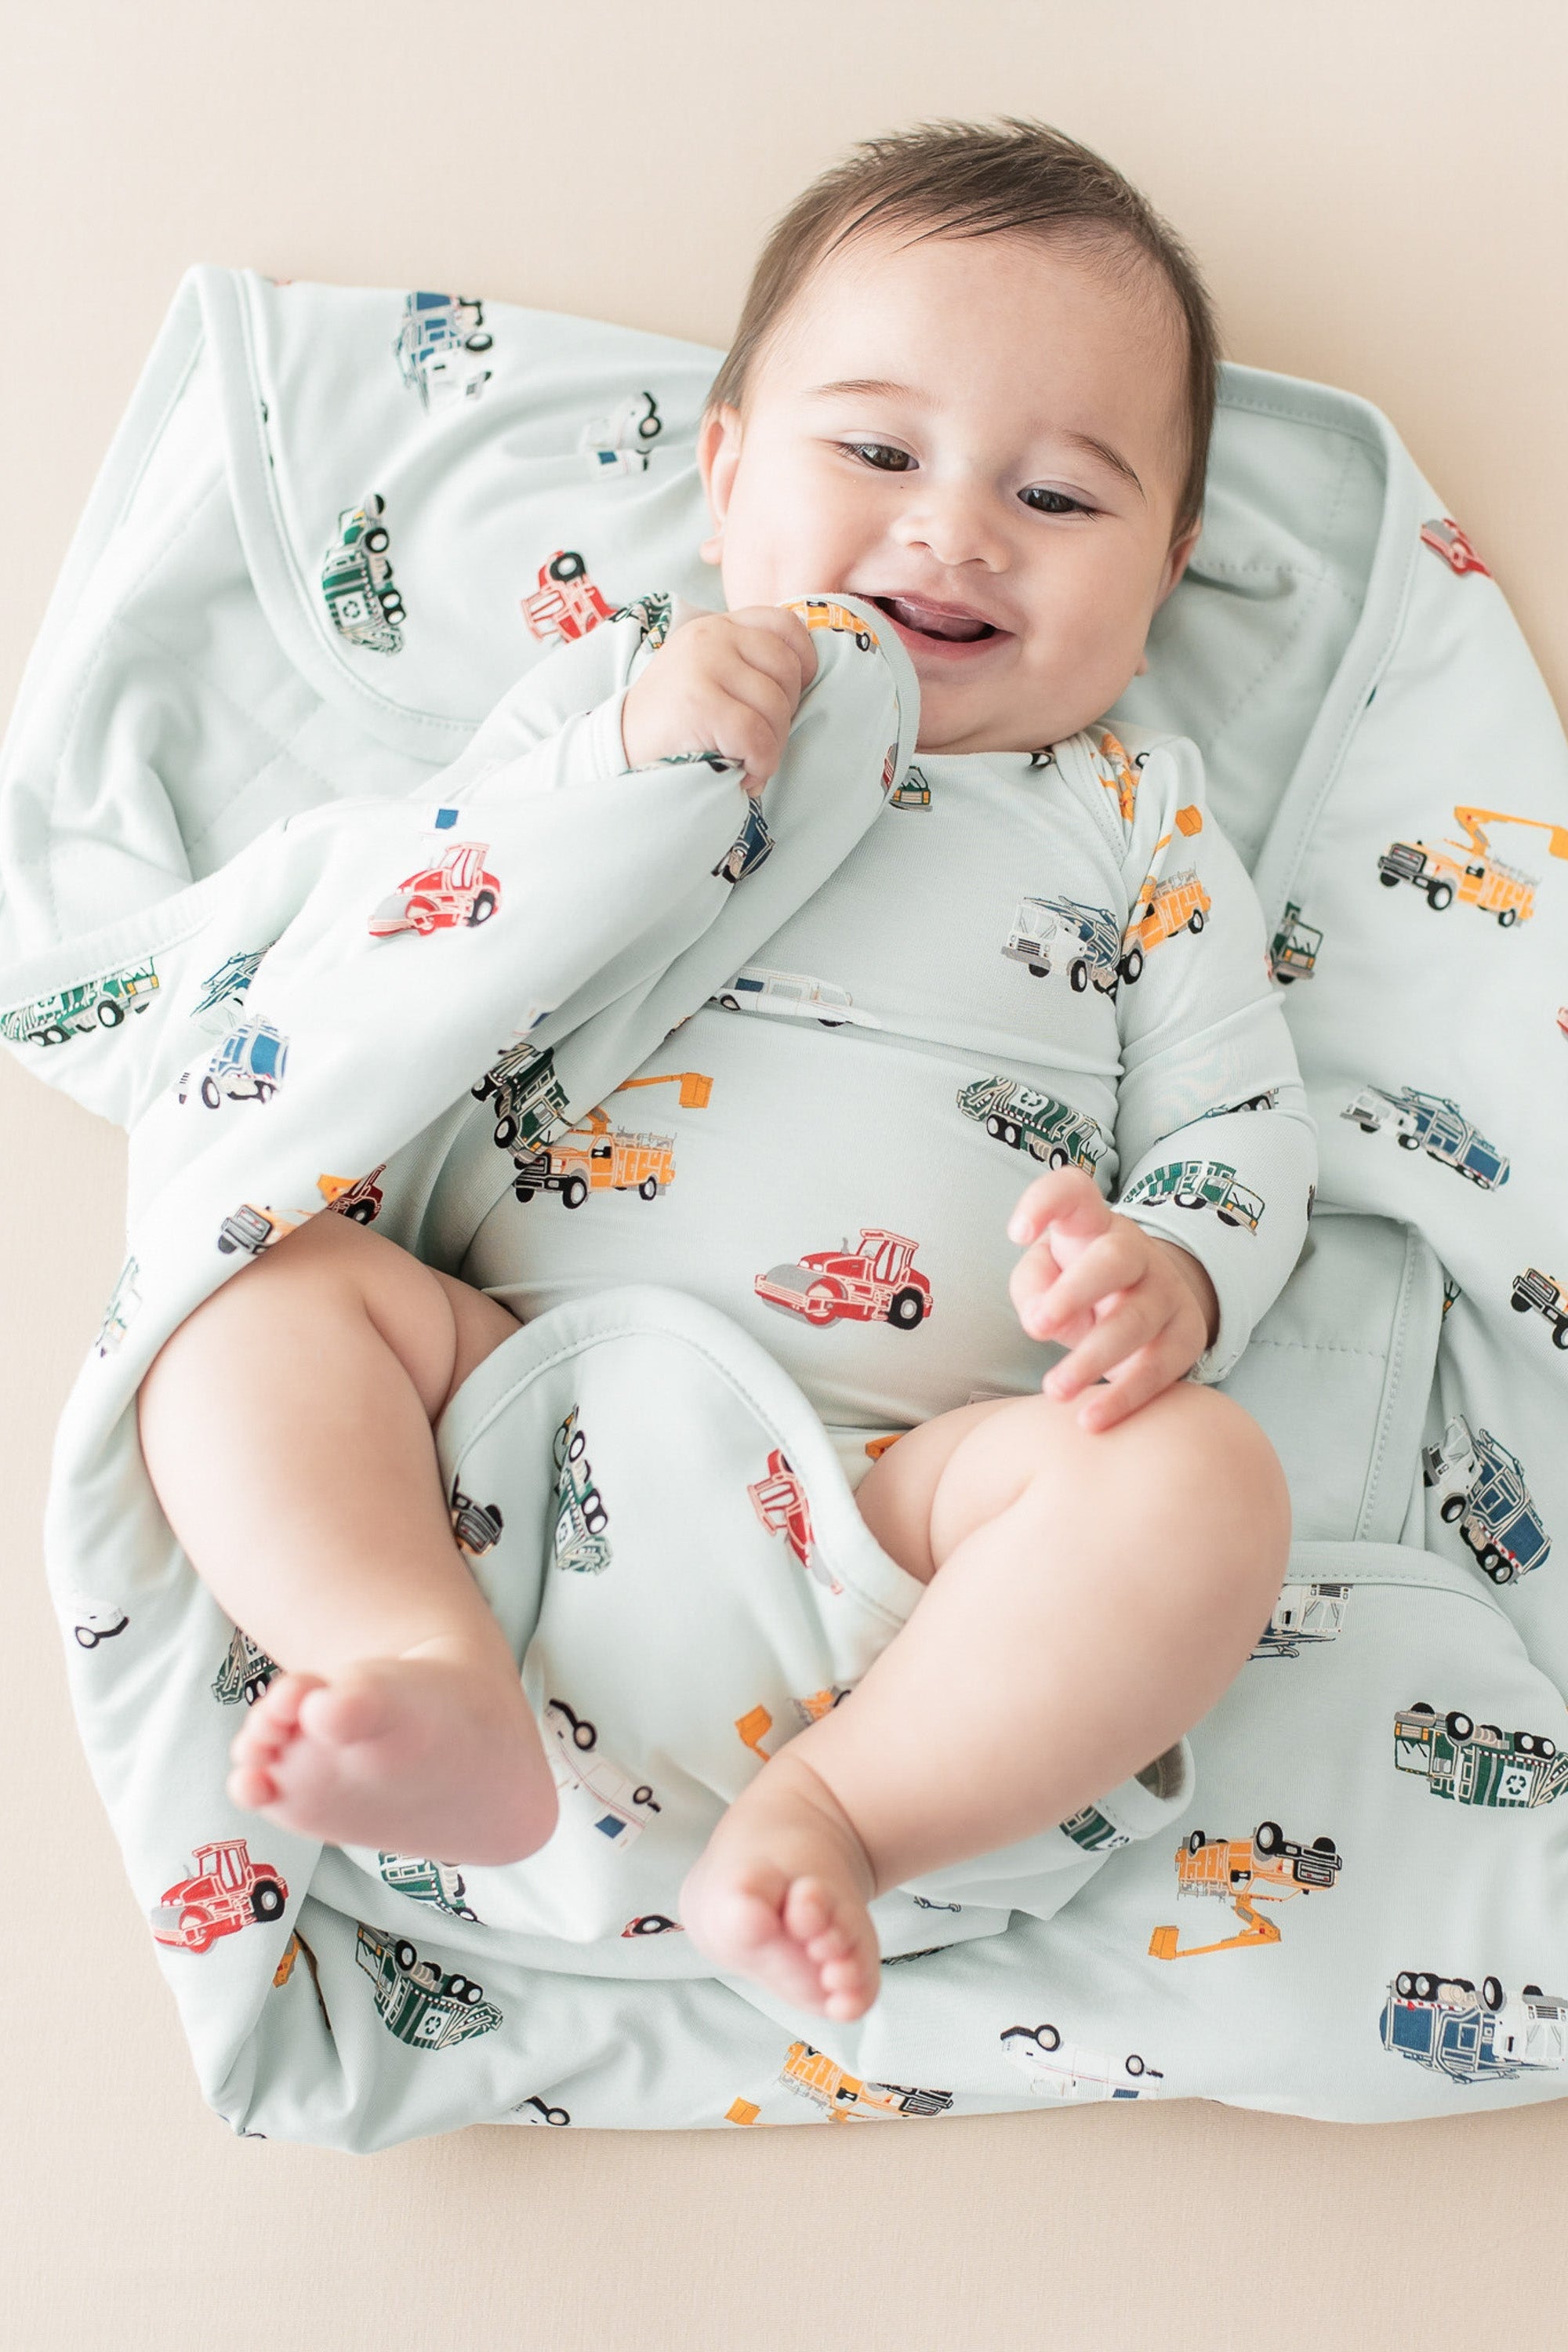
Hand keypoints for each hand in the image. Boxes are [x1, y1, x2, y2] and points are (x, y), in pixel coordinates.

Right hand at [619, 606, 818, 795]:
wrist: (617, 753)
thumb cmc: (672, 726)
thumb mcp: (707, 677)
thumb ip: (745, 665)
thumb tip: (805, 678)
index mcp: (716, 626)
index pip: (785, 624)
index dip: (804, 662)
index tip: (790, 697)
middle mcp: (711, 636)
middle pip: (787, 670)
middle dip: (785, 716)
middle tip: (759, 742)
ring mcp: (703, 665)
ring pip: (776, 706)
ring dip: (771, 747)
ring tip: (748, 763)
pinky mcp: (700, 702)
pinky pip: (758, 737)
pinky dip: (760, 765)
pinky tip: (743, 776)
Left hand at [1006, 1166, 1219, 1432]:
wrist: (1146, 1308)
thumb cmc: (1075, 1288)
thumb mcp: (1044, 1278)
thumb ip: (1032, 1287)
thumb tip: (1039, 1318)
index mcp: (1091, 1225)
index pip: (1073, 1192)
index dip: (1045, 1202)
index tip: (1017, 1234)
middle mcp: (1134, 1251)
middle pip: (1113, 1259)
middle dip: (1075, 1292)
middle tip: (1037, 1328)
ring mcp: (1166, 1291)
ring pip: (1136, 1321)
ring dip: (1093, 1358)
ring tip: (1055, 1390)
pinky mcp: (1186, 1336)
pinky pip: (1159, 1368)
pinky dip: (1124, 1396)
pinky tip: (1091, 1419)